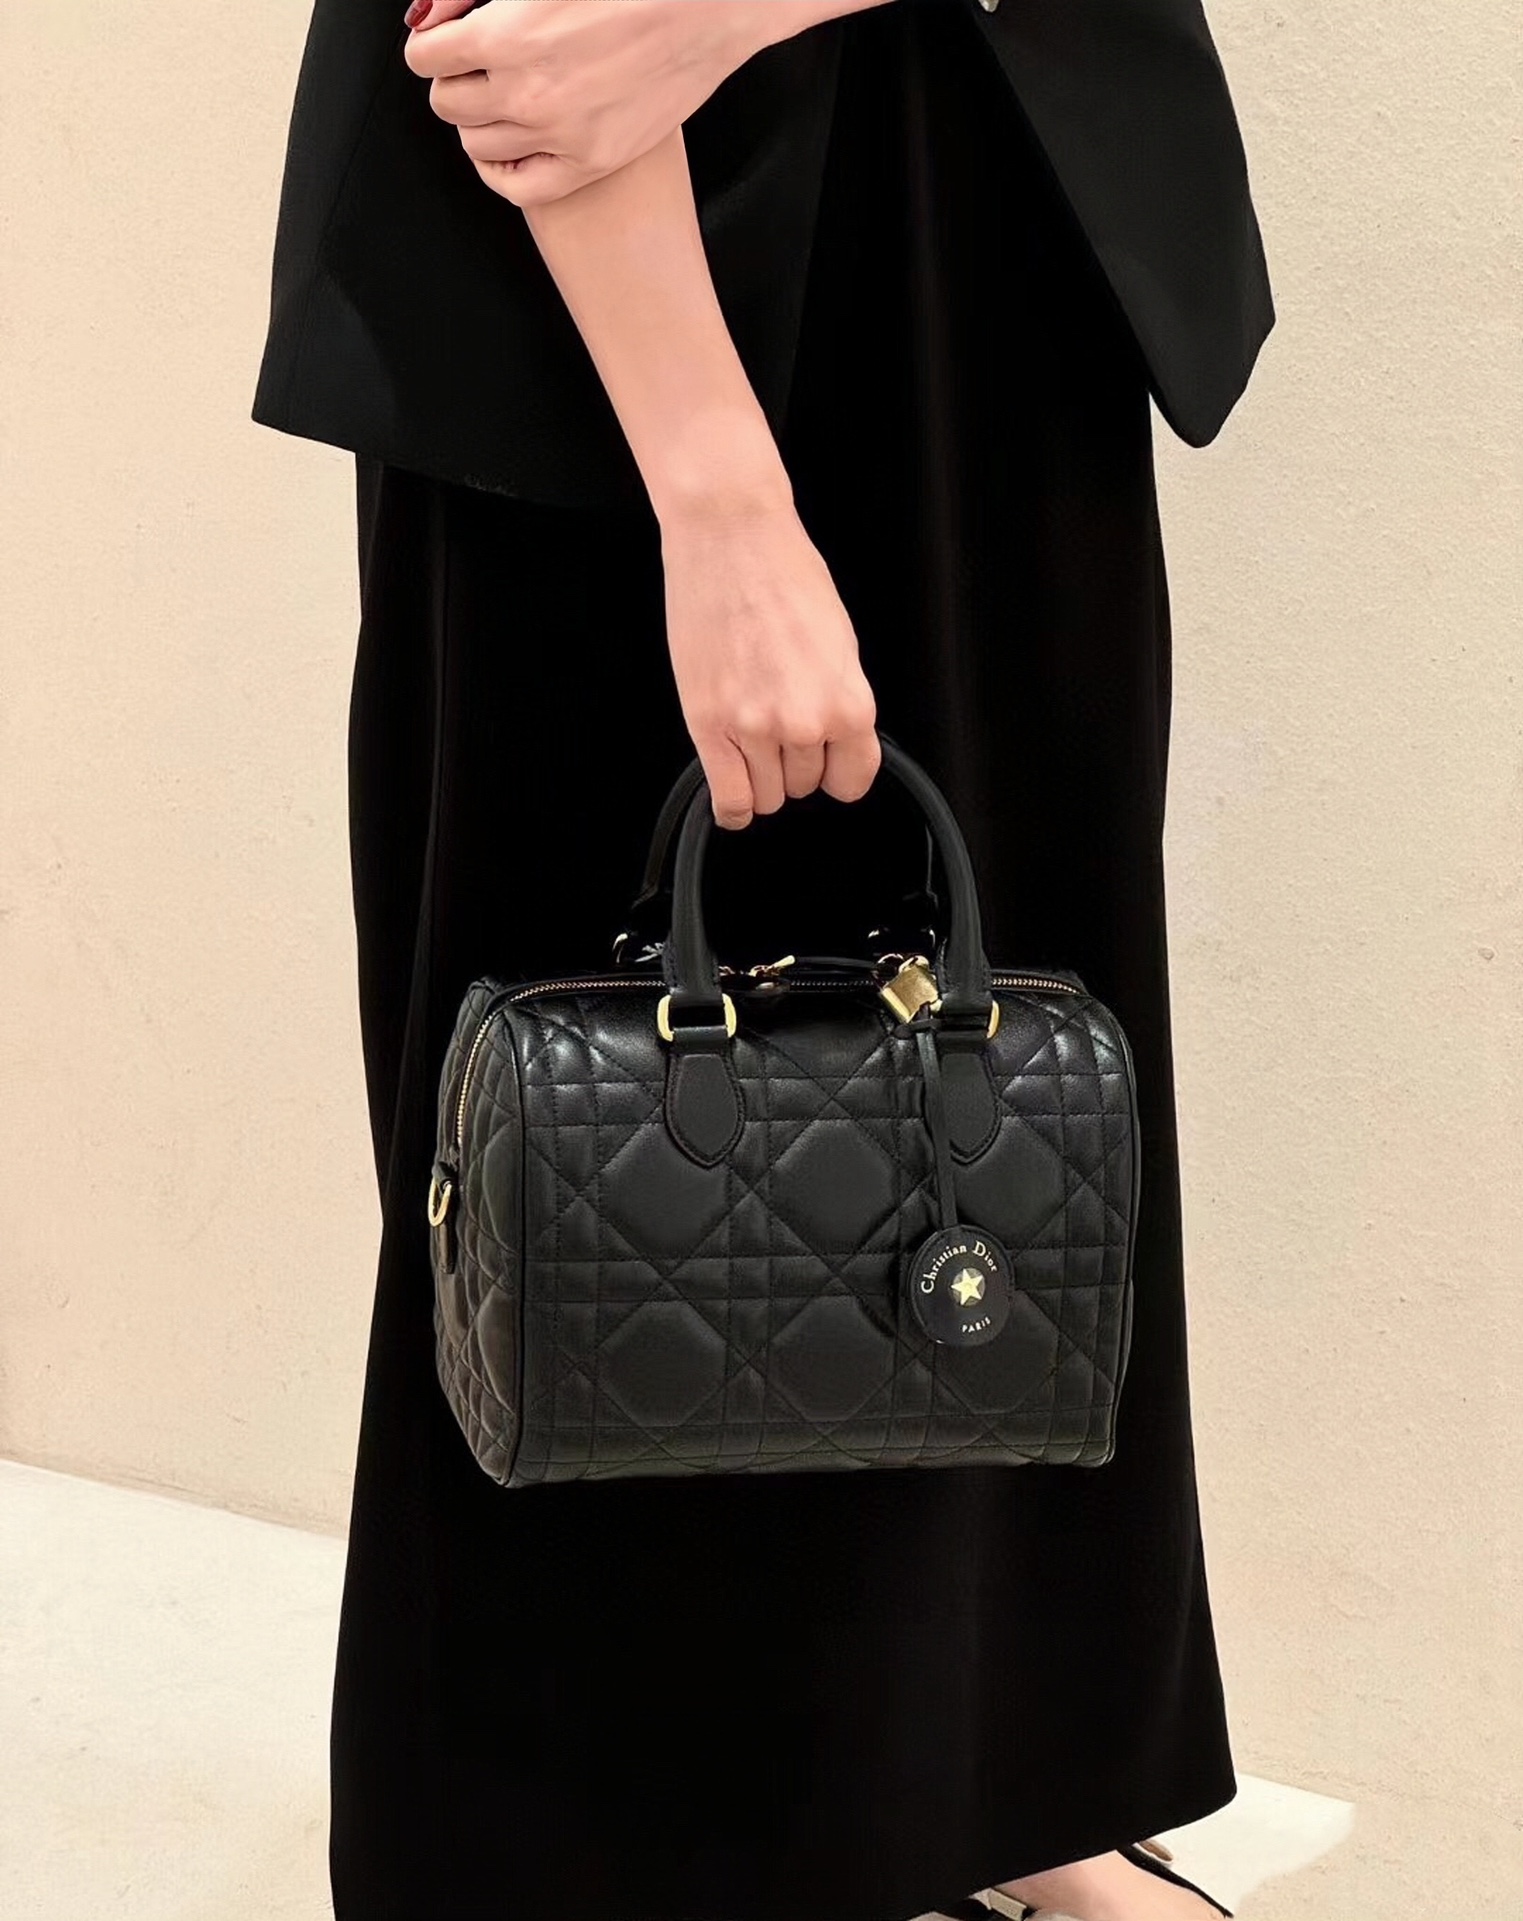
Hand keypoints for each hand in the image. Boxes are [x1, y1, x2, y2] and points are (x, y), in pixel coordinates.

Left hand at [403, 0, 785, 206]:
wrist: (706, 6)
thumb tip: (427, 22)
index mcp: (505, 33)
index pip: (425, 57)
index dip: (434, 45)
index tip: (449, 41)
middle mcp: (526, 92)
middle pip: (446, 104)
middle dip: (455, 81)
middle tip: (477, 67)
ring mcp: (559, 134)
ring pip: (476, 146)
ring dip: (480, 122)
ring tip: (502, 100)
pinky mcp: (591, 162)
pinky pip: (518, 188)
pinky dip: (502, 171)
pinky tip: (512, 147)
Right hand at [660, 501, 880, 829]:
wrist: (731, 537)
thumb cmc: (785, 576)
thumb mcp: (839, 644)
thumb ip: (838, 702)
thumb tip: (832, 744)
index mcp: (848, 703)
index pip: (852, 781)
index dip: (838, 772)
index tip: (827, 764)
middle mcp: (803, 722)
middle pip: (803, 786)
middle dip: (794, 762)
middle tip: (778, 720)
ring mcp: (753, 727)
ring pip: (766, 795)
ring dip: (761, 775)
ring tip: (752, 733)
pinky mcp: (708, 724)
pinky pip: (729, 798)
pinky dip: (734, 806)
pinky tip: (734, 792)